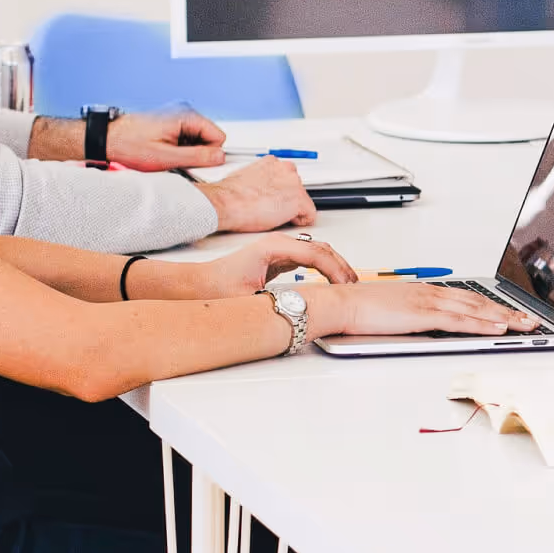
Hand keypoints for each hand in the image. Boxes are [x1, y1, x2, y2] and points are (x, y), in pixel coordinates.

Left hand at [106, 110, 225, 171]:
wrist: (107, 139)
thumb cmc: (129, 145)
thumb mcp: (166, 157)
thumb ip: (197, 157)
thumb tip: (220, 157)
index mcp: (185, 115)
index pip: (218, 136)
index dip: (209, 154)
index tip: (194, 163)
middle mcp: (183, 110)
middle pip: (208, 137)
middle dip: (197, 152)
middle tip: (176, 161)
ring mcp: (177, 115)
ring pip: (198, 139)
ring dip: (187, 151)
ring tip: (166, 156)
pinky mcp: (170, 121)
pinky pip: (186, 137)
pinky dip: (179, 147)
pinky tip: (164, 151)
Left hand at [196, 235, 357, 297]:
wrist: (199, 285)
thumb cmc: (218, 288)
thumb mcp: (250, 298)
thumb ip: (277, 301)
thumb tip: (302, 308)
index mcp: (274, 247)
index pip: (315, 253)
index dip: (335, 269)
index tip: (346, 285)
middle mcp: (278, 243)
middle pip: (321, 248)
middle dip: (341, 266)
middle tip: (354, 285)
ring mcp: (279, 249)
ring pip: (317, 252)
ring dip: (334, 265)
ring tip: (347, 283)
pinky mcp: (279, 257)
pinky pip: (309, 258)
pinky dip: (324, 268)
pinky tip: (330, 281)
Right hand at [197, 156, 316, 231]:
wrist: (226, 203)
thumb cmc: (230, 195)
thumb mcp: (245, 178)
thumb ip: (259, 181)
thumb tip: (259, 190)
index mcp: (272, 163)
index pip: (287, 178)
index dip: (281, 193)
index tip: (274, 200)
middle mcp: (286, 169)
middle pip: (297, 189)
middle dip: (288, 201)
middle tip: (272, 211)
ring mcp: (294, 184)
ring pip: (303, 202)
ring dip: (292, 211)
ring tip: (274, 217)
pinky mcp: (298, 200)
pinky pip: (309, 215)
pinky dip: (299, 222)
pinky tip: (283, 222)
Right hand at [304, 283, 540, 340]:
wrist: (340, 304)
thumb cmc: (358, 309)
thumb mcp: (392, 312)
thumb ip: (411, 317)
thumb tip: (423, 328)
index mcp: (423, 292)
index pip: (466, 298)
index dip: (491, 306)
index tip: (509, 313)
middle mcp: (430, 292)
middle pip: (477, 301)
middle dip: (507, 311)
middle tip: (530, 320)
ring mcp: (428, 302)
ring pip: (475, 309)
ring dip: (503, 317)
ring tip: (525, 325)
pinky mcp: (423, 315)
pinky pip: (460, 320)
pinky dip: (483, 323)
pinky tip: (499, 328)